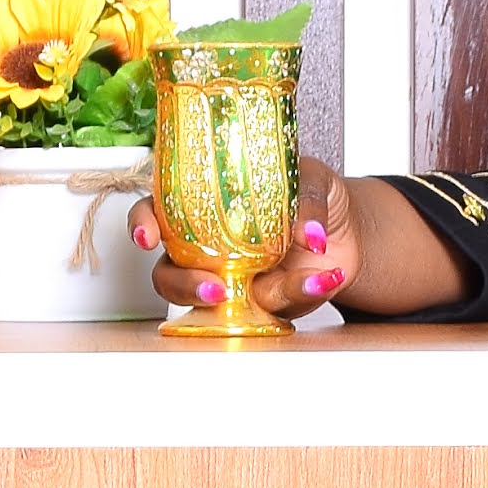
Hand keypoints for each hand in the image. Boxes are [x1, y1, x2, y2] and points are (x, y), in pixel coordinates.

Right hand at [126, 158, 470, 321]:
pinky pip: (271, 308)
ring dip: (241, 303)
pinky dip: (300, 293)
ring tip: (279, 289)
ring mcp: (230, 281)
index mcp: (203, 205)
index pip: (156, 212)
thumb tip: (310, 234)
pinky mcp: (262, 304)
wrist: (346, 232)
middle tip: (214, 287)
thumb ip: (305, 201)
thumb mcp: (311, 179)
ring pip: (211, 304)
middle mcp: (206, 248)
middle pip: (169, 273)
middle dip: (184, 285)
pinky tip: (323, 277)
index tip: (146, 237)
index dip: (142, 224)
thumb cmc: (310, 195)